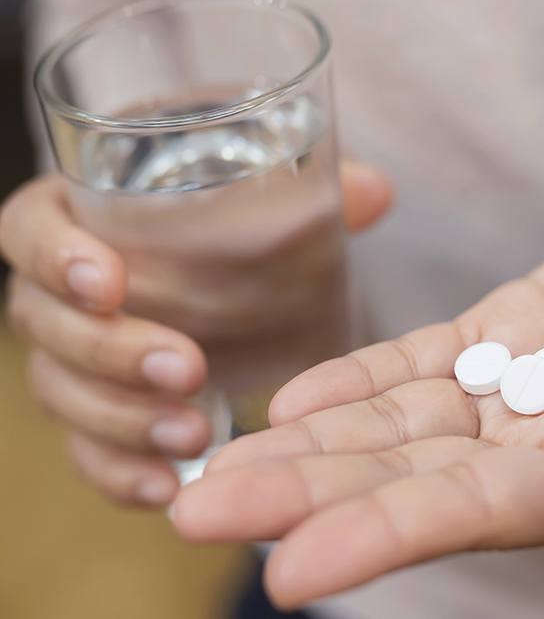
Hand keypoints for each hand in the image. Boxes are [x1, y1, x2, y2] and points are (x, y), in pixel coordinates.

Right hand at [0, 162, 391, 506]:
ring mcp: (71, 358)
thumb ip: (314, 190)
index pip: (30, 232)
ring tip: (193, 436)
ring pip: (61, 394)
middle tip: (189, 369)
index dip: (54, 256)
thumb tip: (376, 191)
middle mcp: (61, 292)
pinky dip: (117, 470)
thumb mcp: (261, 202)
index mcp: (79, 220)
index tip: (110, 280)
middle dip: (110, 352)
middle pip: (45, 325)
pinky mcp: (94, 412)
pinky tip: (166, 485)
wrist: (213, 283)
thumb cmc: (224, 230)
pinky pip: (85, 449)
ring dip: (120, 420)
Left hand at [174, 205, 543, 607]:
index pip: (463, 518)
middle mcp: (527, 445)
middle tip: (198, 514)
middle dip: (299, 496)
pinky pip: (415, 360)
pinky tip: (290, 401)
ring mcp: (505, 384)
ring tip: (221, 462)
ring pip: (389, 420)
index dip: (378, 542)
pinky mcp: (498, 328)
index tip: (286, 574)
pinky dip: (355, 377)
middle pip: (398, 475)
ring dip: (306, 442)